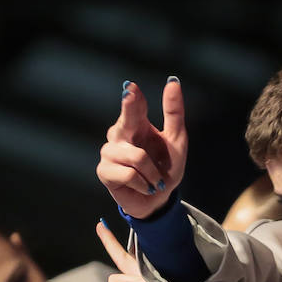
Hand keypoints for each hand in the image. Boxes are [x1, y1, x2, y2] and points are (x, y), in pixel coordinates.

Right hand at [97, 78, 187, 218]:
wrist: (158, 199)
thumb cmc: (164, 169)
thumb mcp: (177, 141)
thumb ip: (174, 113)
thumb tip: (173, 82)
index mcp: (136, 124)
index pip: (134, 105)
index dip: (132, 97)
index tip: (131, 88)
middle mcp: (119, 134)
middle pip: (125, 121)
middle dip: (129, 108)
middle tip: (130, 93)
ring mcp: (109, 152)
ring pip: (136, 156)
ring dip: (152, 173)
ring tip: (152, 179)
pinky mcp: (104, 171)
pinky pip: (130, 174)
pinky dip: (143, 183)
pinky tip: (142, 186)